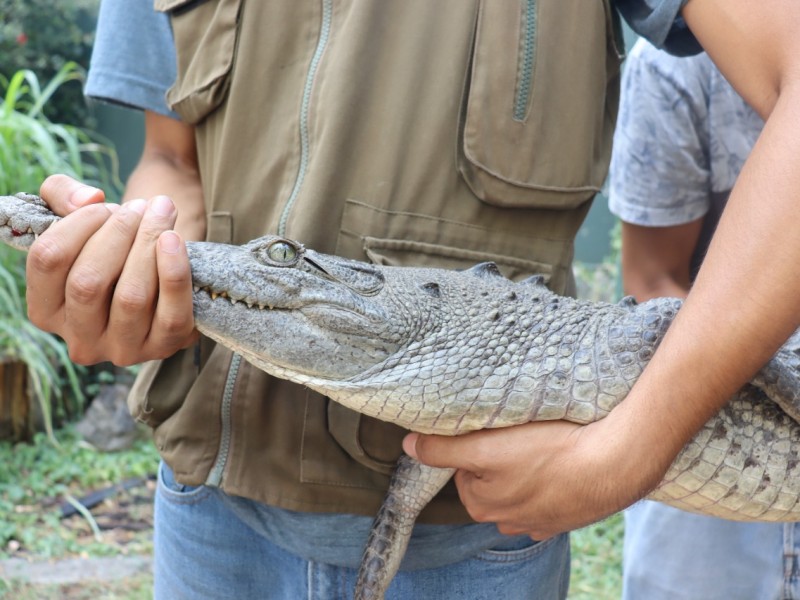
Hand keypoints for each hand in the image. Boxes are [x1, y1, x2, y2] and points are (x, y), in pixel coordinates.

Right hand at [26, 174, 197, 364]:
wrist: (163, 274)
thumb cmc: (113, 245)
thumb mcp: (78, 217)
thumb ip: (63, 194)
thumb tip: (88, 200)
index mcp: (46, 310)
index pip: (48, 261)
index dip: (77, 224)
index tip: (104, 205)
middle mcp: (79, 339)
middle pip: (87, 283)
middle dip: (117, 233)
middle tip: (139, 207)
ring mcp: (122, 349)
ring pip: (130, 297)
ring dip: (148, 244)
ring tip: (161, 212)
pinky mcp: (164, 347)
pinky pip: (171, 315)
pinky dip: (175, 273)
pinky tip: (175, 240)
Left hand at [403, 414, 669, 539]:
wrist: (615, 463)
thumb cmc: (548, 453)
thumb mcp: (484, 447)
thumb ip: (442, 448)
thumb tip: (408, 444)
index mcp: (482, 506)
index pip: (462, 468)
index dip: (475, 443)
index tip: (495, 429)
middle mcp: (508, 521)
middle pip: (489, 478)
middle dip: (499, 457)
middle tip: (519, 434)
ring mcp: (541, 521)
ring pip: (520, 486)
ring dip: (526, 468)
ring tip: (543, 444)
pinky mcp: (569, 515)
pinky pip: (549, 493)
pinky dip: (551, 478)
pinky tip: (561, 462)